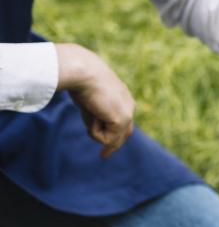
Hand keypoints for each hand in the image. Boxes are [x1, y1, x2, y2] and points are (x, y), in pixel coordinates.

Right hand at [55, 43, 135, 158]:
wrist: (82, 70)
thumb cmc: (79, 79)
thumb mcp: (88, 99)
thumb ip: (95, 113)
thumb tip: (95, 128)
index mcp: (123, 97)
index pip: (123, 122)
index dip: (116, 135)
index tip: (107, 147)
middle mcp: (130, 105)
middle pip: (125, 133)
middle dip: (113, 146)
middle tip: (103, 157)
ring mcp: (128, 114)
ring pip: (112, 138)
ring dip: (94, 129)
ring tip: (89, 109)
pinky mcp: (122, 120)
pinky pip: (107, 139)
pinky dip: (94, 130)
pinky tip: (93, 112)